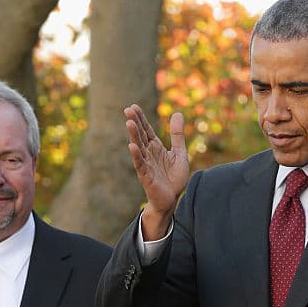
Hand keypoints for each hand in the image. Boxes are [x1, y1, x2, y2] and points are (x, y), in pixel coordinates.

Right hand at [124, 104, 187, 240]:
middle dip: (135, 123)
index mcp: (156, 148)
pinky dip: (136, 156)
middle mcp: (149, 154)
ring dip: (133, 136)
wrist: (172, 200)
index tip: (134, 106)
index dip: (141, 119)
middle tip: (128, 110)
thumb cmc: (174, 178)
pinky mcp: (146, 176)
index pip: (146, 130)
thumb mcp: (179, 153)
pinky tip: (132, 147)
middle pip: (140, 136)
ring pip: (138, 148)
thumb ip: (177, 135)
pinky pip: (140, 165)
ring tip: (129, 123)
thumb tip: (177, 113)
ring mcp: (146, 165)